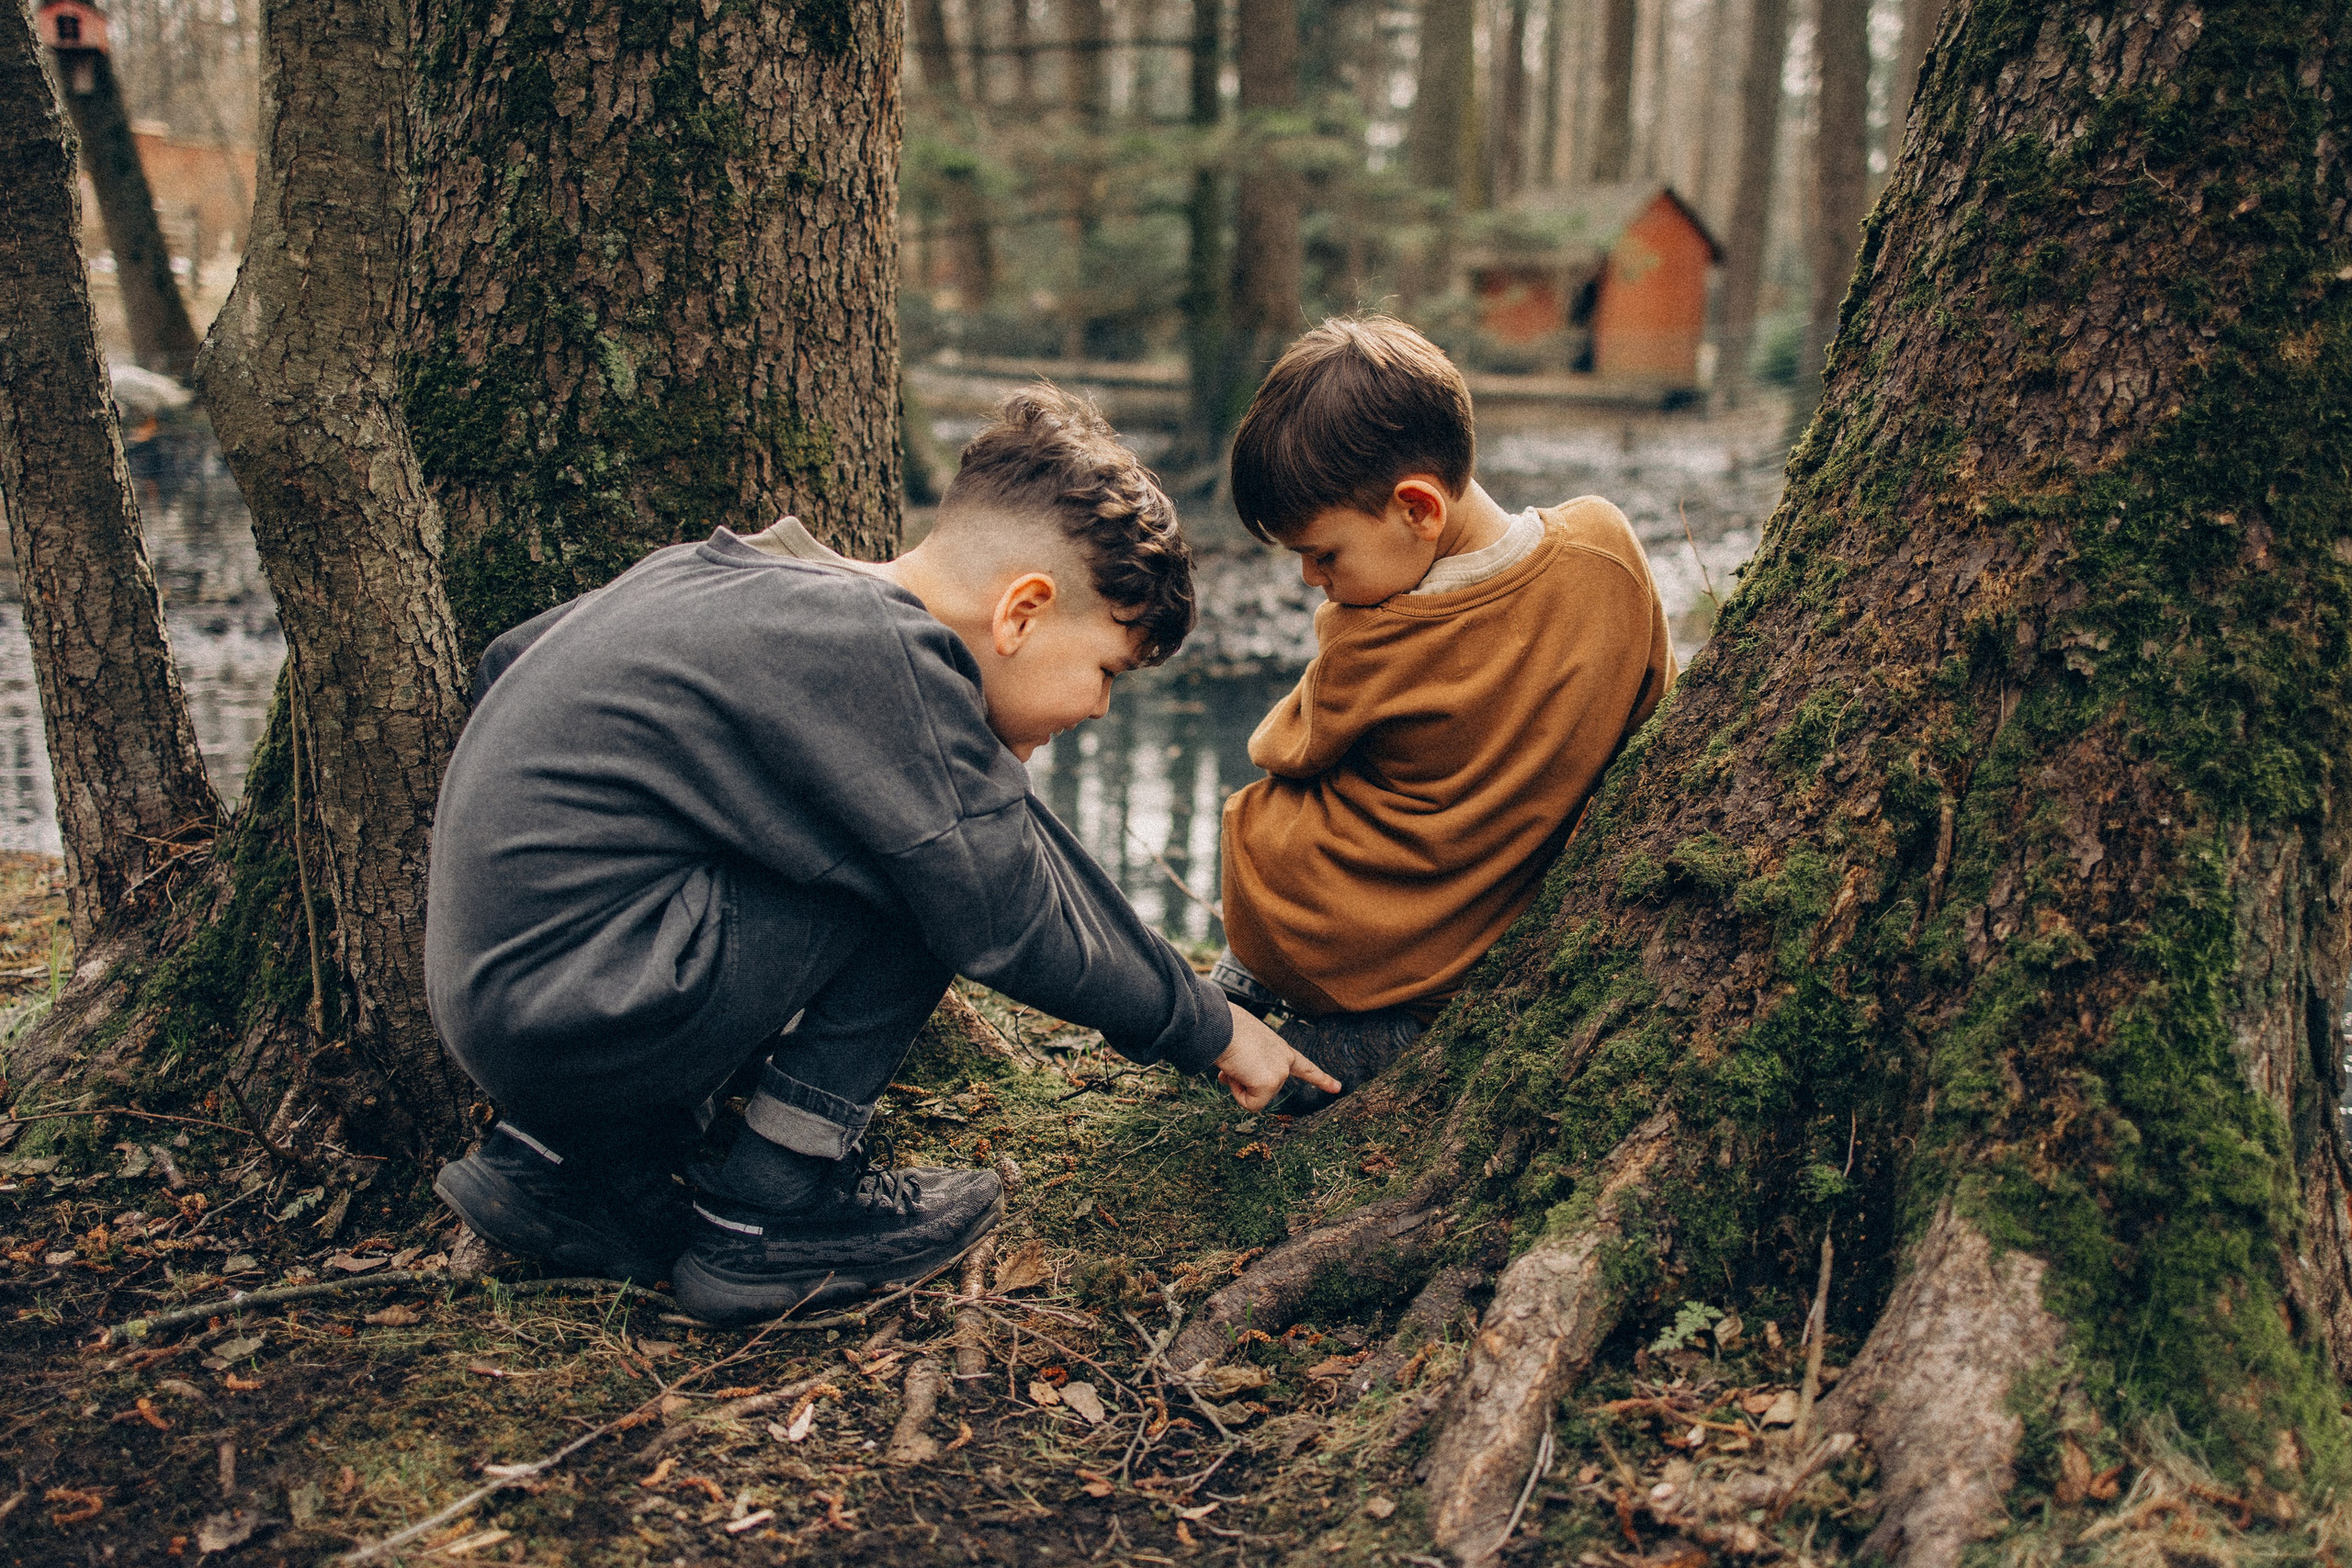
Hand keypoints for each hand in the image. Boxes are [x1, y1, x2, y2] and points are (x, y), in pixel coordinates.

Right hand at [1213, 1001, 1341, 1111]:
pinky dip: (1238, 1094)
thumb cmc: (1224, 1029)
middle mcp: (1285, 1059)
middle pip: (1264, 1089)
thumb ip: (1245, 1064)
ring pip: (1255, 1097)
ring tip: (1234, 1062)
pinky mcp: (1270, 1082)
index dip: (1320, 1078)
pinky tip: (1235, 1073)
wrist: (1220, 1024)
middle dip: (1244, 1083)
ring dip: (1237, 1084)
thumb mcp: (1241, 1048)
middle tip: (1234, 1061)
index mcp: (1279, 1048)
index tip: (1338, 1087)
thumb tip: (1231, 1078)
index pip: (1304, 1066)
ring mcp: (1280, 1071)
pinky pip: (1251, 1104)